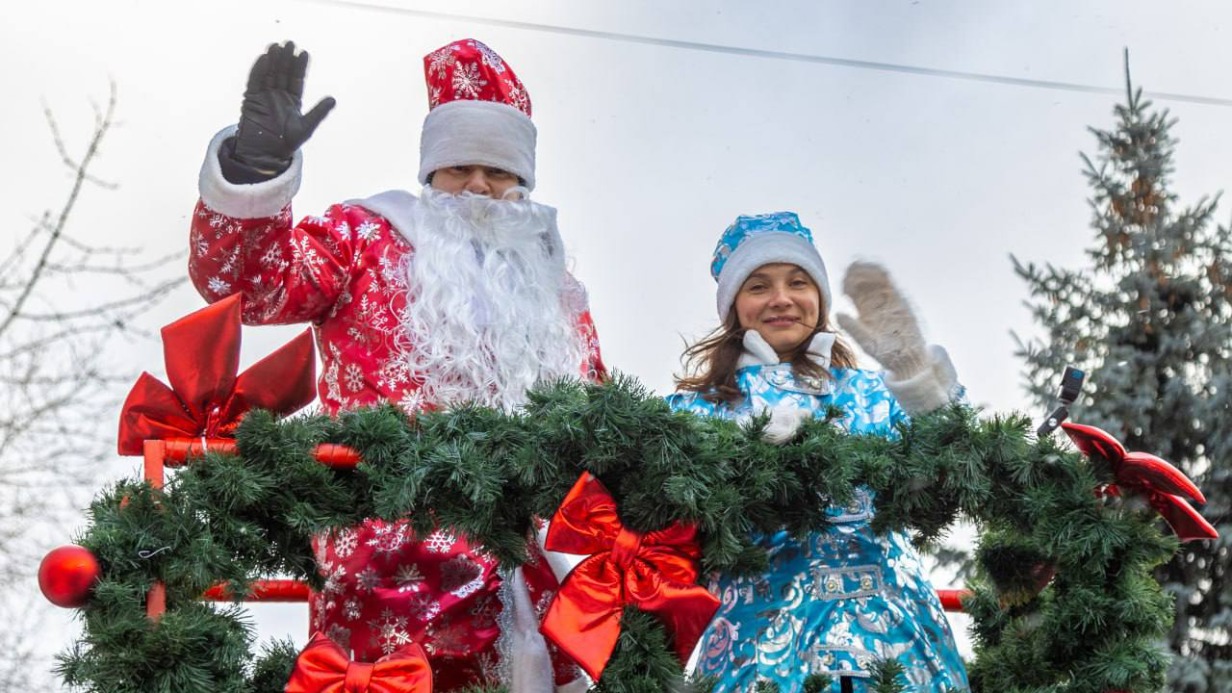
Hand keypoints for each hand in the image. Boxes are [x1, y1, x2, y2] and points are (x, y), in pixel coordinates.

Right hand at [231, 41, 335, 175]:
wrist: (266, 153)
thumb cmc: (287, 142)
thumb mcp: (306, 126)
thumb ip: (319, 112)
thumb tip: (333, 99)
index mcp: (293, 100)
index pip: (297, 79)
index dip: (300, 66)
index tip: (304, 53)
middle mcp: (279, 95)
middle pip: (283, 72)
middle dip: (286, 58)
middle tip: (290, 43)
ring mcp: (265, 95)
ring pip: (270, 73)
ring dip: (273, 60)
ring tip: (277, 46)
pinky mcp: (251, 98)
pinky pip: (255, 80)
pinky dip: (259, 69)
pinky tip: (265, 58)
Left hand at [834, 262, 928, 379]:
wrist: (908, 358)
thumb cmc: (885, 352)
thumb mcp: (866, 342)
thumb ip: (853, 328)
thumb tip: (837, 314)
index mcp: (863, 310)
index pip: (852, 289)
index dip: (846, 283)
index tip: (844, 287)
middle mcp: (874, 301)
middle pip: (861, 279)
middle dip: (853, 273)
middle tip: (849, 274)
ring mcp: (887, 298)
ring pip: (874, 276)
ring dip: (865, 269)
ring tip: (858, 268)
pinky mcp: (899, 298)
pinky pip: (888, 280)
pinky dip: (879, 272)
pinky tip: (874, 271)